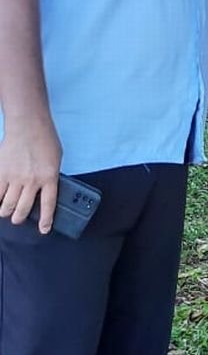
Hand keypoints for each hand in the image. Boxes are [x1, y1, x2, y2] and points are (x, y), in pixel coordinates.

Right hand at [0, 118, 61, 232]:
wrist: (27, 125)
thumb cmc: (44, 139)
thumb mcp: (55, 159)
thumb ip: (49, 176)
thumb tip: (43, 191)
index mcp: (49, 176)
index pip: (48, 204)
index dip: (46, 220)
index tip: (44, 230)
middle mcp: (32, 180)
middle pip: (22, 210)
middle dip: (19, 218)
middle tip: (18, 218)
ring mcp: (15, 178)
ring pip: (7, 206)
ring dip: (6, 212)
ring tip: (7, 210)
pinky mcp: (1, 173)